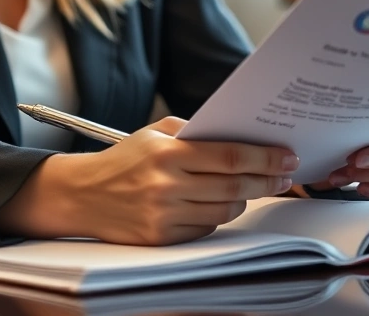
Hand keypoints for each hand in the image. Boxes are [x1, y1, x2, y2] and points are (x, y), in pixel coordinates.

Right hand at [0, 117, 299, 245]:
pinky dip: (217, 216)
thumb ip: (192, 132)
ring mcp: (164, 214)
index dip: (264, 157)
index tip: (286, 157)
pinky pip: (205, 228)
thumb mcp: (152, 133)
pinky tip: (217, 204)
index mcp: (166, 153)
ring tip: (251, 188)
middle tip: (285, 175)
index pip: (230, 156)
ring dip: (244, 200)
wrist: (82, 195)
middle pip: (235, 187)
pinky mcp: (162, 237)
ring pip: (225, 211)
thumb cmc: (122, 160)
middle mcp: (166, 185)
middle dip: (267, 180)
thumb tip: (238, 136)